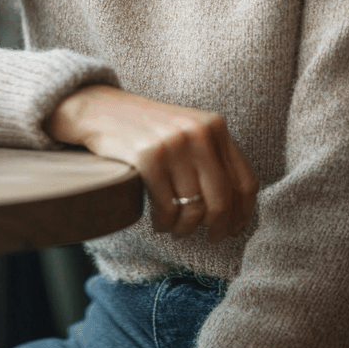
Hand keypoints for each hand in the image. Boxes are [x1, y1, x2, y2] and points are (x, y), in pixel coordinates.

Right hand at [47, 85, 256, 244]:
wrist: (102, 110)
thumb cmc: (148, 129)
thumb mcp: (188, 132)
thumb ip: (214, 159)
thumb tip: (236, 213)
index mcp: (215, 126)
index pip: (246, 181)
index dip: (243, 213)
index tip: (234, 229)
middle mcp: (198, 133)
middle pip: (222, 199)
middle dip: (217, 227)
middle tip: (209, 238)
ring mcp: (173, 144)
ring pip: (194, 207)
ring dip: (186, 228)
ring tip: (177, 230)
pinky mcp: (148, 157)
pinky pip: (166, 207)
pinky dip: (165, 223)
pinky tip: (160, 223)